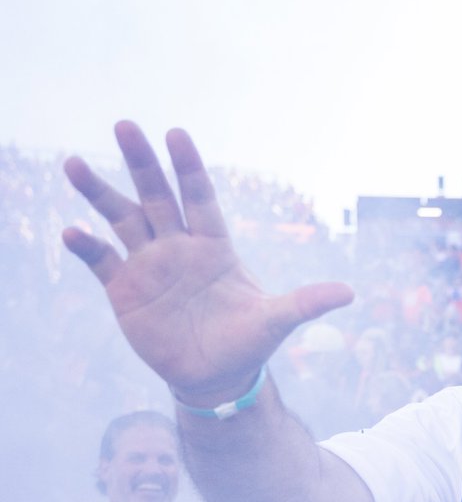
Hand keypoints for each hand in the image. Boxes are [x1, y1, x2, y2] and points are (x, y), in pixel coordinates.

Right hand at [62, 122, 352, 402]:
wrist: (215, 376)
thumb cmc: (247, 343)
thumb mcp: (277, 322)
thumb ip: (306, 303)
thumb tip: (349, 293)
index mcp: (214, 245)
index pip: (200, 197)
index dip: (188, 167)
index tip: (176, 134)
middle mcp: (178, 247)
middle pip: (157, 196)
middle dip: (142, 163)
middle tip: (124, 126)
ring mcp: (149, 266)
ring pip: (122, 219)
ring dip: (99, 193)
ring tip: (73, 163)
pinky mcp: (125, 291)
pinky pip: (102, 261)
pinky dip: (87, 247)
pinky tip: (71, 232)